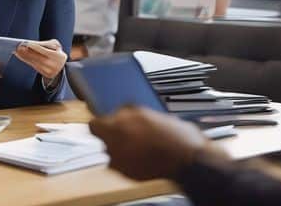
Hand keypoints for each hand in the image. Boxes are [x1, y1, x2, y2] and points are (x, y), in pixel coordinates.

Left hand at [13, 39, 66, 79]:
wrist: (61, 66)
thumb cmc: (56, 52)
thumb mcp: (56, 45)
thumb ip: (46, 43)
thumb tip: (32, 43)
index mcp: (58, 56)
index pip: (44, 51)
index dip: (35, 47)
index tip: (27, 43)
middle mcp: (54, 65)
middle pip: (38, 57)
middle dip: (27, 52)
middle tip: (19, 47)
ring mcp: (49, 71)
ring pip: (34, 62)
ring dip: (24, 56)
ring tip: (16, 51)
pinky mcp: (45, 74)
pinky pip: (33, 66)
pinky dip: (26, 60)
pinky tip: (20, 56)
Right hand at [89, 105, 219, 180]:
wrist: (186, 157)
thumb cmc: (154, 162)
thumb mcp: (122, 168)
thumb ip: (111, 156)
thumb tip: (111, 153)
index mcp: (113, 123)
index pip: (94, 124)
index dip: (98, 135)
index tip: (102, 141)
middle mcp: (128, 112)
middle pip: (116, 118)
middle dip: (119, 130)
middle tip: (124, 146)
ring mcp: (148, 111)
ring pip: (135, 119)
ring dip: (137, 130)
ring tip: (144, 148)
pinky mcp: (165, 114)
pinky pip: (154, 122)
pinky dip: (154, 130)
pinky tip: (158, 146)